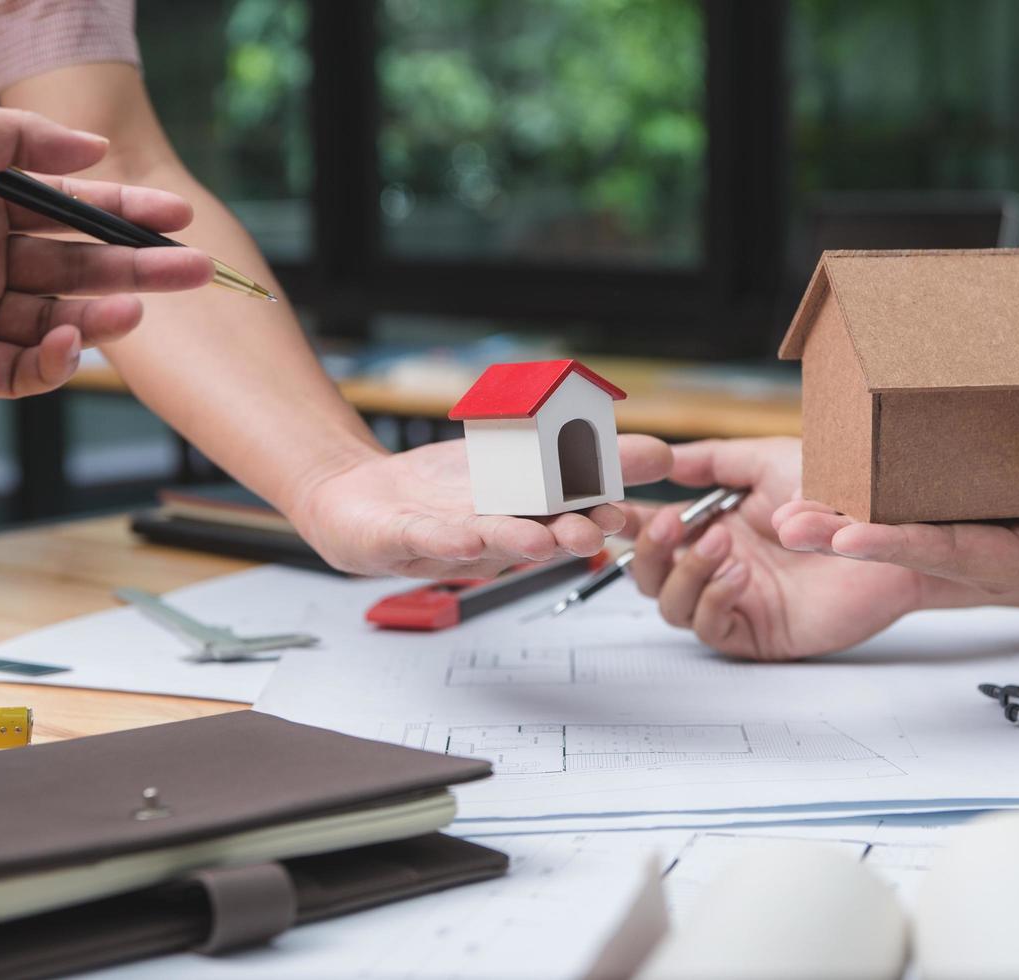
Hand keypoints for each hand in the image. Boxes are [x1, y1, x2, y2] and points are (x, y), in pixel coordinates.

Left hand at [0, 103, 213, 396]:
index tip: (178, 219)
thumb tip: (95, 152)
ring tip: (136, 311)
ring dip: (103, 319)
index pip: (71, 215)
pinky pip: (17, 372)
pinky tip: (70, 342)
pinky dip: (52, 364)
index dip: (126, 216)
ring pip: (57, 323)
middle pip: (78, 271)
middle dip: (138, 271)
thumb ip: (20, 138)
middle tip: (195, 272)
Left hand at [292, 434, 672, 577]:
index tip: (623, 511)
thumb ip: (584, 455)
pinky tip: (465, 539)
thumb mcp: (517, 459)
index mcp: (525, 513)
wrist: (359, 495)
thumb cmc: (439, 489)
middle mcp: (493, 533)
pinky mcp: (402, 539)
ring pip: (487, 543)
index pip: (569, 511)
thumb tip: (659, 452)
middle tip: (590, 533)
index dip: (598, 513)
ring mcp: (448, 539)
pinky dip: (446, 541)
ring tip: (538, 540)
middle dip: (563, 536)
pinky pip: (426, 542)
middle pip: (537, 535)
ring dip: (513, 542)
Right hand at [628, 437, 952, 659]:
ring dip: (685, 573)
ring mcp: (735, 600)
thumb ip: (713, 460)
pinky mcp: (759, 633)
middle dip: (650, 550)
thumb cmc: (843, 493)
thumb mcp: (769, 461)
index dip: (626, 521)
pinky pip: (710, 629)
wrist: (895, 533)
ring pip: (671, 606)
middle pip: (647, 574)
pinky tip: (738, 575)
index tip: (612, 504)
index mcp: (713, 524)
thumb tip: (662, 458)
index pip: (652, 528)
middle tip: (671, 522)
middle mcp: (717, 565)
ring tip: (722, 545)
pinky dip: (713, 601)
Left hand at [773, 445, 1018, 594]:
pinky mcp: (967, 513)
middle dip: (845, 539)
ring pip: (900, 530)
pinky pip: (913, 509)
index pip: (951, 553)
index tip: (849, 538)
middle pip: (907, 549)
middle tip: (788, 526)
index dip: (898, 546)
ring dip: (843, 521)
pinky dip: (869, 499)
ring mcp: (974, 535)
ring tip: (785, 509)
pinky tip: (828, 483)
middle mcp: (988, 553)